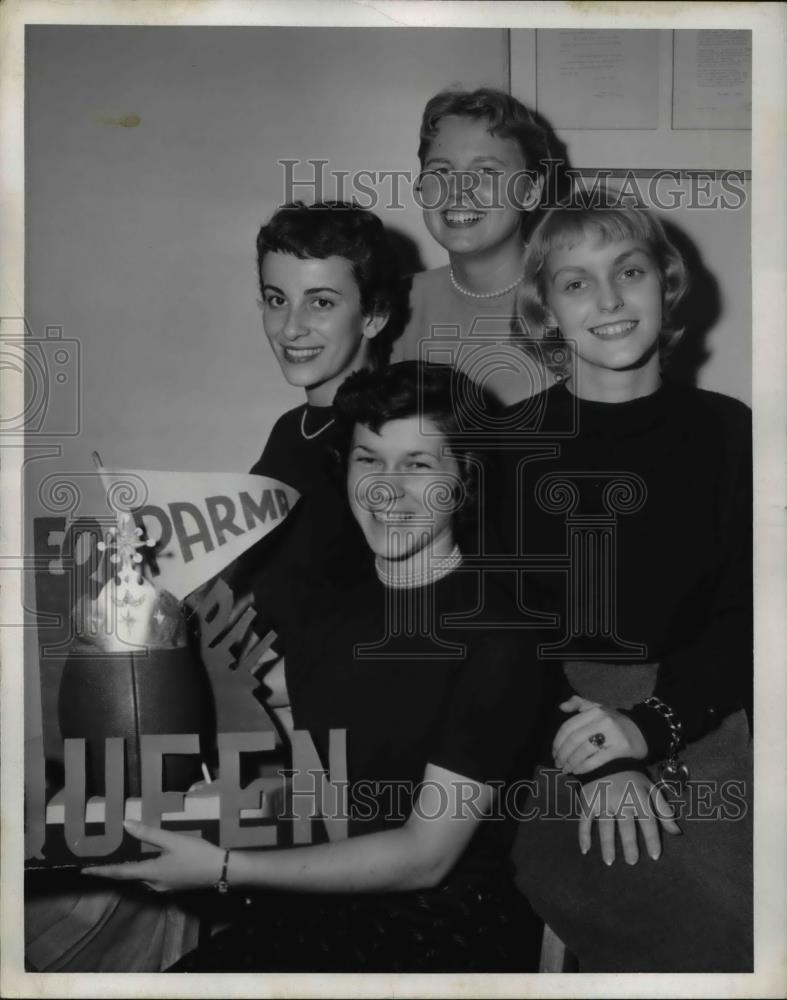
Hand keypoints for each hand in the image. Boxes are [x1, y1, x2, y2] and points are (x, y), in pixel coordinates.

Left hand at [82, 819, 224, 892]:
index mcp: (150, 873)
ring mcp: (164, 886)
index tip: (84, 871)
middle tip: (102, 860)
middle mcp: (154, 883)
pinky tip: (150, 860)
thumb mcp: (172, 840)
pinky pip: (153, 877)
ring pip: (142, 877)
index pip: (119, 873)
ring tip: (123, 857)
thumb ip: (148, 833)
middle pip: (130, 876)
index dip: (101, 871)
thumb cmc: (196, 854)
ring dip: (132, 869)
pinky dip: (145, 869)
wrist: (221, 871)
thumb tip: (125, 824)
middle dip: (116, 869)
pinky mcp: (174, 885)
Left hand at [553, 695, 647, 773]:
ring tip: (566, 769)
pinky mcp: (620, 748)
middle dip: (563, 754)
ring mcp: (612, 734)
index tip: (554, 753)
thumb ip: (579, 704)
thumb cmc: (615, 722)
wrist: (643, 731)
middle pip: (574, 740)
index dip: (558, 741)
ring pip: (584, 750)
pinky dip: (584, 767)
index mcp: (594, 710)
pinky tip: (578, 771)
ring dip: (571, 762)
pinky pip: (597, 760)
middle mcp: (602, 720)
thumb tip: (561, 707)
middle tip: (558, 764)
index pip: (569, 727)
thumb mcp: (598, 708)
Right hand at [577, 770, 680, 864]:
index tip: (654, 856)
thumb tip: (677, 833)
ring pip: (606, 825)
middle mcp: (621, 800)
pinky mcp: (588, 801)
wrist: (606, 758)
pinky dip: (583, 834)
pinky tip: (586, 849)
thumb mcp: (651, 790)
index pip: (648, 821)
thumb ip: (663, 811)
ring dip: (607, 844)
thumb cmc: (632, 778)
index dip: (652, 838)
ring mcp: (603, 801)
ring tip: (610, 861)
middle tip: (632, 862)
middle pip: (626, 825)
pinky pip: (585, 819)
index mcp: (639, 797)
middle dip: (630, 844)